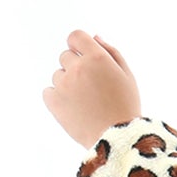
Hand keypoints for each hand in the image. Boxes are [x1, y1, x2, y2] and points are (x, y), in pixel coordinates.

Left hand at [43, 29, 142, 149]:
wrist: (118, 140)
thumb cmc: (126, 107)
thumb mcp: (127, 76)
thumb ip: (111, 52)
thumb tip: (94, 37)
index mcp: (97, 58)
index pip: (75, 36)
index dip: (79, 45)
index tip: (84, 56)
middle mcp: (78, 68)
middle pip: (65, 56)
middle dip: (76, 67)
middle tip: (91, 87)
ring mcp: (63, 84)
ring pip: (58, 75)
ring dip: (68, 84)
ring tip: (85, 102)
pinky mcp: (53, 101)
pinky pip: (48, 91)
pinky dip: (58, 98)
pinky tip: (74, 108)